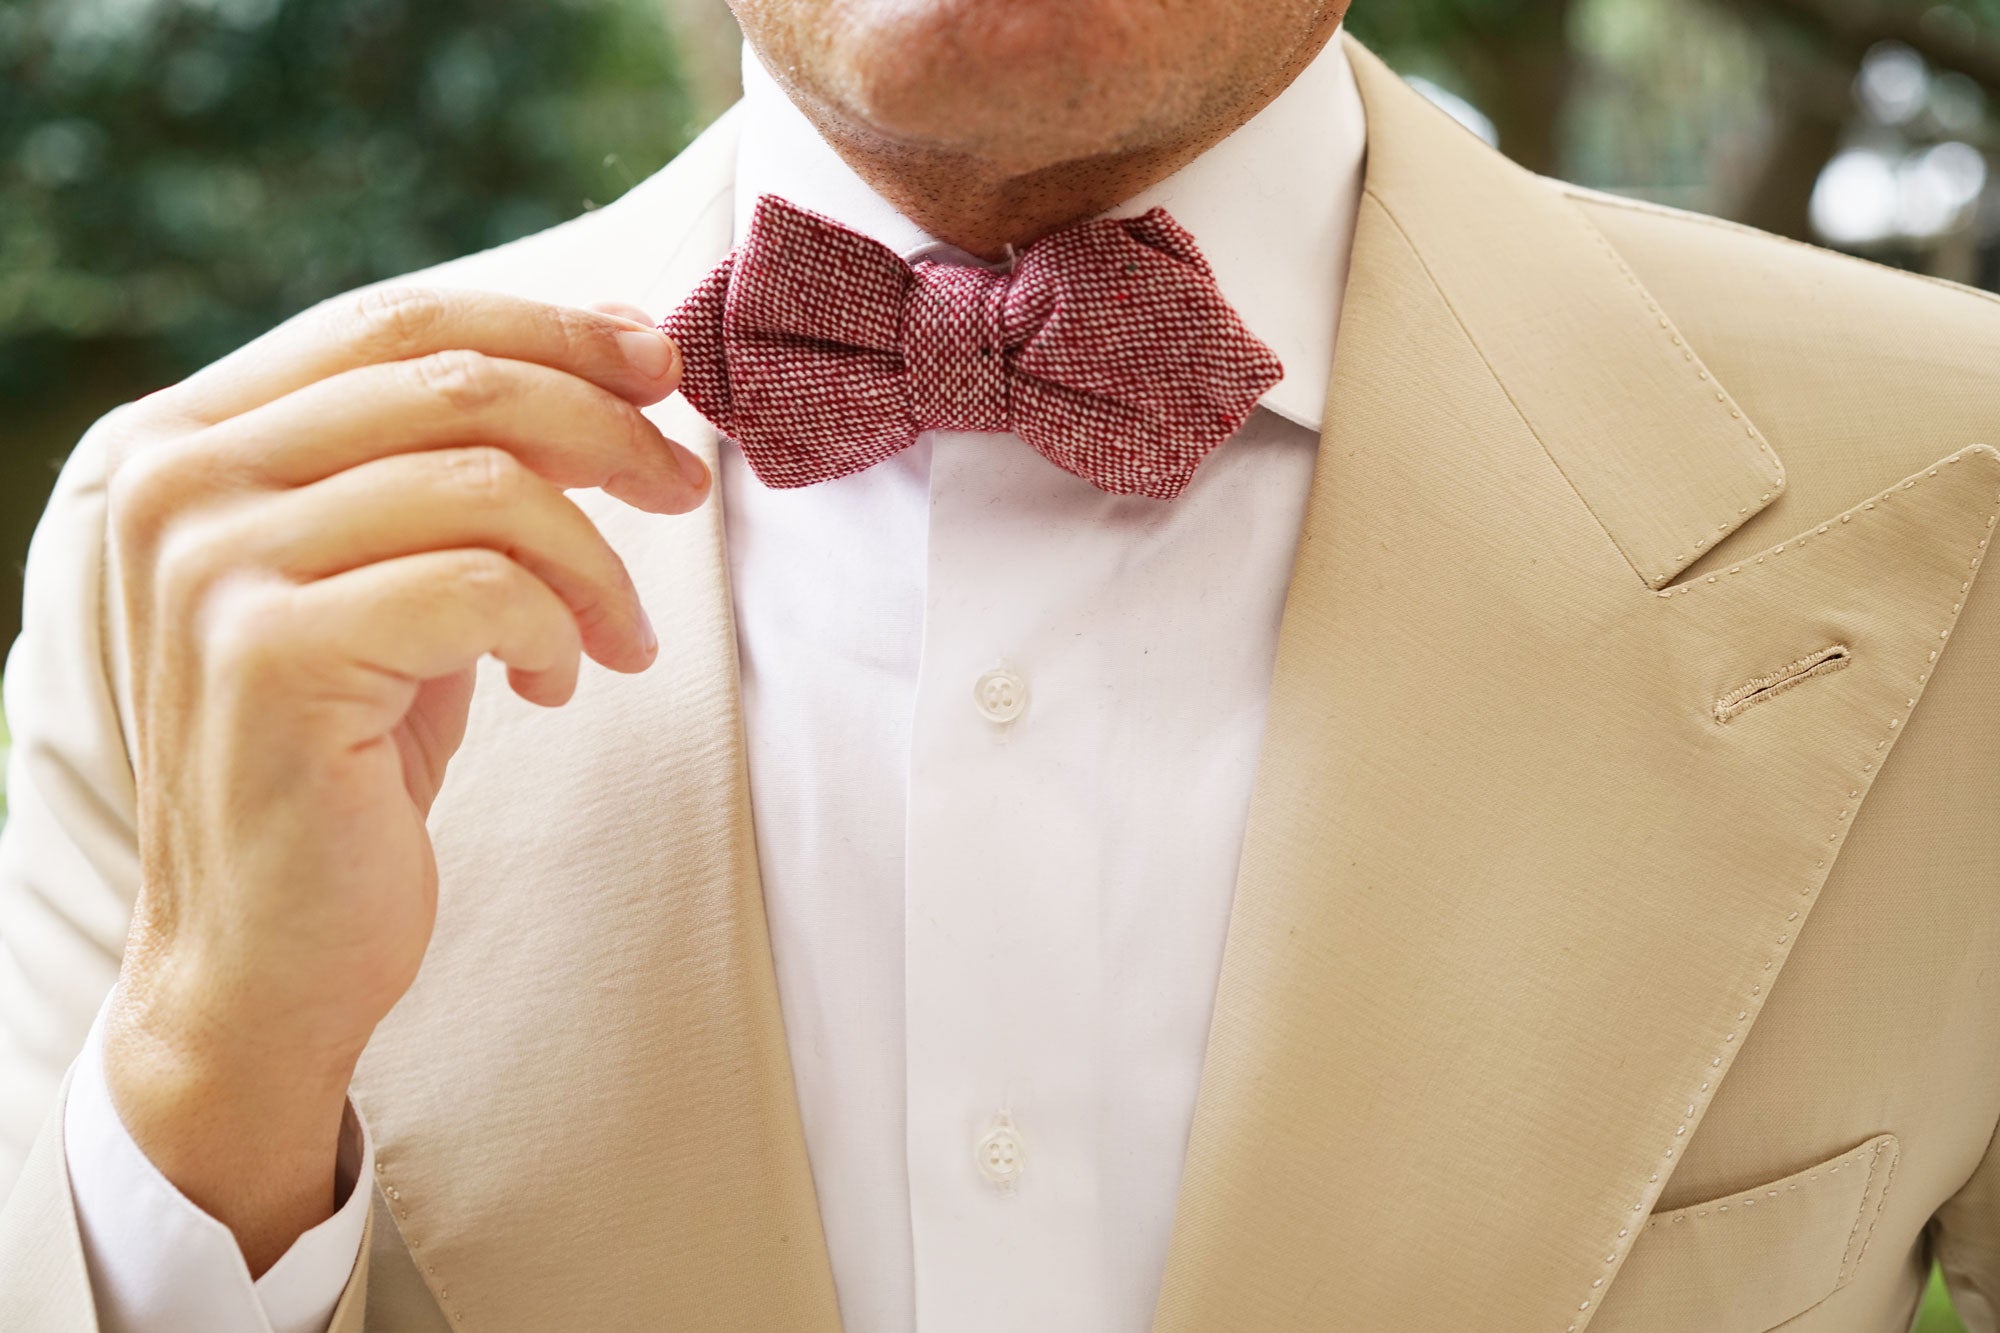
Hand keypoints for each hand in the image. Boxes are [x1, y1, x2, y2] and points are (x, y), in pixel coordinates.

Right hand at [94, 286, 706, 1274]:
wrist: (264, 955)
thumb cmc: (348, 759)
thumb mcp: (397, 580)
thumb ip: (458, 470)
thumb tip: (610, 364)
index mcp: (195, 441)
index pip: (399, 321)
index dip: (550, 326)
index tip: (658, 363)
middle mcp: (181, 484)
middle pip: (453, 380)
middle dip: (606, 425)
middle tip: (685, 486)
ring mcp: (213, 567)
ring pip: (487, 483)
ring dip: (596, 558)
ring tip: (621, 634)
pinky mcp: (273, 656)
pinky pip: (484, 586)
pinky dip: (558, 626)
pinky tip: (556, 683)